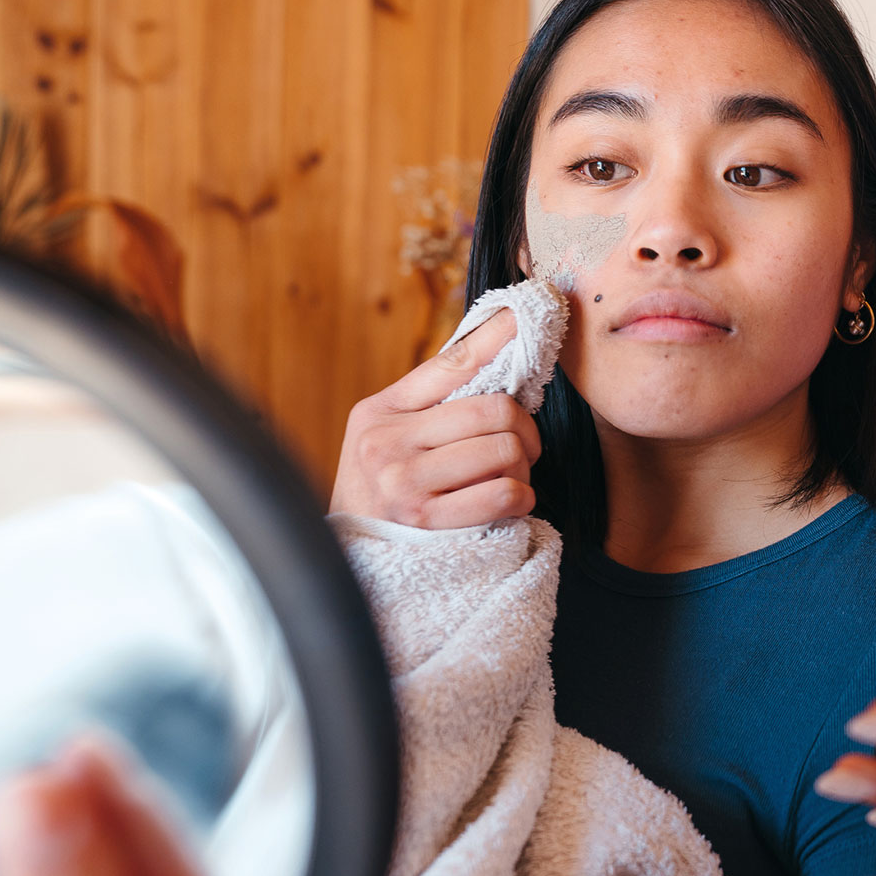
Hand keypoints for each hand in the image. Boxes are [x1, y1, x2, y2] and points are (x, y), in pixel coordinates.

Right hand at [330, 310, 542, 528]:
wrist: (348, 563)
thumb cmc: (383, 496)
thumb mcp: (391, 440)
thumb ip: (434, 404)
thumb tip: (497, 348)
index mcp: (381, 410)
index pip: (452, 362)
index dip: (496, 336)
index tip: (528, 313)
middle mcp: (386, 440)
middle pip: (495, 409)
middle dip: (524, 432)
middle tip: (521, 450)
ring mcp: (402, 481)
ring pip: (505, 450)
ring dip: (522, 471)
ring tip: (506, 481)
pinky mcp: (425, 520)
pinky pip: (503, 493)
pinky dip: (521, 499)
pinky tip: (509, 504)